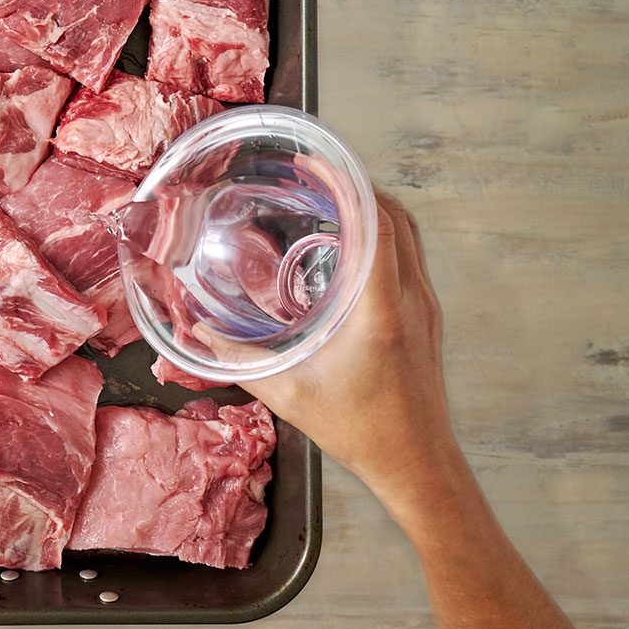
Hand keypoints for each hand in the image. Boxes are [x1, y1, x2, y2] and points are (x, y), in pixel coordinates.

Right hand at [244, 189, 453, 501]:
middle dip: (358, 185)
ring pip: (409, 234)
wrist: (418, 464)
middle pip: (397, 217)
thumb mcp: (289, 395)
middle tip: (317, 173)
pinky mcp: (428, 317)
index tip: (319, 164)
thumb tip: (200, 336)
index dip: (350, 185)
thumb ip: (239, 363)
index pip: (377, 226)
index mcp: (380, 311)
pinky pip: (409, 257)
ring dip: (374, 208)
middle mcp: (410, 299)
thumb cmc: (361, 431)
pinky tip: (349, 246)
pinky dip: (383, 235)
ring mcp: (425, 306)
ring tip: (332, 199)